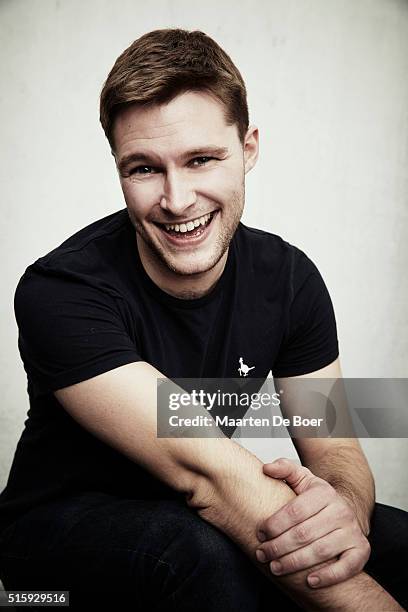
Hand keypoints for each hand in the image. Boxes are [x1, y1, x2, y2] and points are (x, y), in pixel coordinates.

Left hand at [256, 458, 370, 587]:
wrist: (347, 508)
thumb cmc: (317, 498)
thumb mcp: (302, 479)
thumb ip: (284, 469)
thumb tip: (266, 468)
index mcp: (324, 493)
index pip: (295, 511)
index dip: (275, 524)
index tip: (260, 533)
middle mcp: (341, 511)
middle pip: (304, 534)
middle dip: (279, 546)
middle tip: (262, 554)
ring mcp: (352, 531)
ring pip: (321, 551)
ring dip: (295, 563)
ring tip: (275, 567)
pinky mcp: (361, 550)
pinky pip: (346, 567)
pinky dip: (328, 576)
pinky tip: (309, 580)